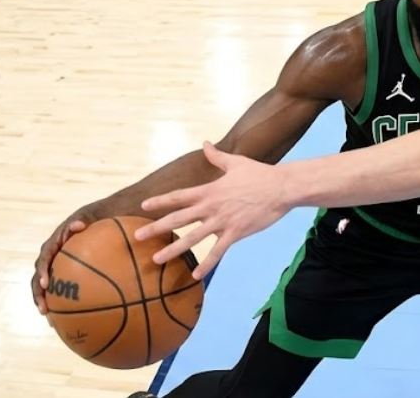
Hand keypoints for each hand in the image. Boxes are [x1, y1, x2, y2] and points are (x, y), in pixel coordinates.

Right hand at [32, 207, 98, 315]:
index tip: (45, 283)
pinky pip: (58, 290)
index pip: (44, 259)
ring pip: (44, 288)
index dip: (42, 272)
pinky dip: (60, 304)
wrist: (93, 222)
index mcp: (53, 245)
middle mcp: (50, 258)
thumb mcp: (86, 218)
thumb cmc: (91, 220)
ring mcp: (54, 267)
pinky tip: (67, 319)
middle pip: (38, 279)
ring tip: (51, 321)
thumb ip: (81, 221)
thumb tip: (79, 225)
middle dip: (39, 295)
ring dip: (45, 303)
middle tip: (44, 309)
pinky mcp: (62, 275)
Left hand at [135, 141, 288, 279]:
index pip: (179, 196)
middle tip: (137, 236)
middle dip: (156, 227)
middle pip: (178, 218)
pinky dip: (206, 264)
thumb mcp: (236, 162)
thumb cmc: (260, 174)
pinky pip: (217, 251)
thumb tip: (205, 143)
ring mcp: (223, 221)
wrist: (282, 188)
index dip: (160, 201)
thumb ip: (217, 156)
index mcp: (210, 190)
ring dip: (173, 249)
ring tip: (156, 260)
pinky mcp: (236, 233)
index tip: (143, 205)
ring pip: (192, 238)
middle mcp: (212, 207)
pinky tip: (196, 275)